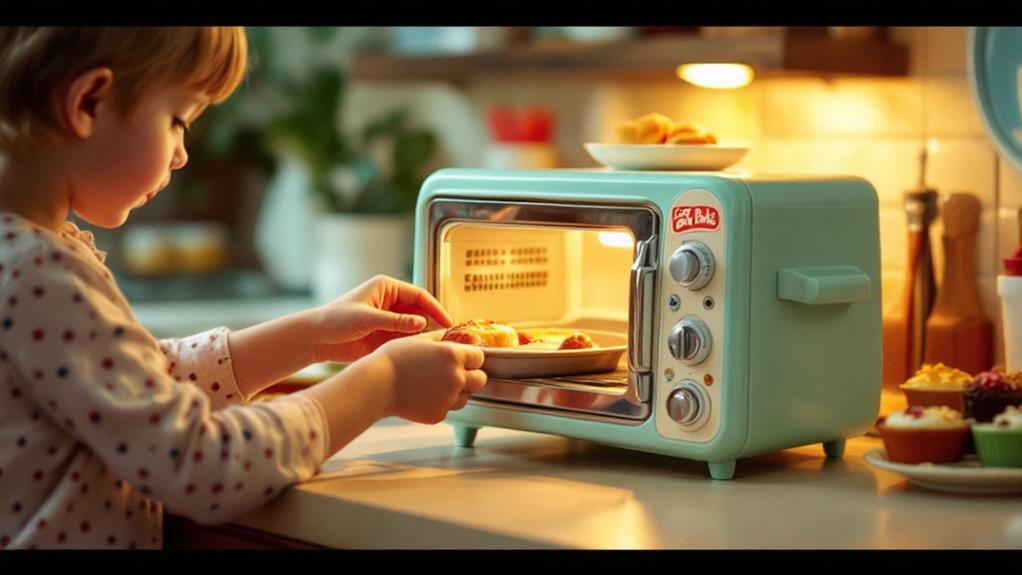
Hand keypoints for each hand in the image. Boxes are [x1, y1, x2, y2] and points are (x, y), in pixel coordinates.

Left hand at [311, 275, 452, 362]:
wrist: (316, 339)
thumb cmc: (334, 320)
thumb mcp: (366, 318)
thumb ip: (395, 321)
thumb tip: (421, 323)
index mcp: (386, 288)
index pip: (419, 295)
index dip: (435, 308)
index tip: (447, 321)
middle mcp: (389, 302)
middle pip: (420, 311)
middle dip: (432, 323)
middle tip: (446, 338)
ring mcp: (388, 319)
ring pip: (414, 328)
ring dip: (422, 337)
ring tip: (434, 349)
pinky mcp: (384, 336)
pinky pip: (404, 340)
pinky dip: (412, 346)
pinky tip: (418, 355)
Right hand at [370, 331, 487, 423]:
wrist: (376, 385)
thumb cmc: (393, 359)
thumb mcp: (419, 339)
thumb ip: (441, 338)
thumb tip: (452, 335)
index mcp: (454, 356)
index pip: (479, 357)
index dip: (471, 357)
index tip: (463, 358)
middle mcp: (456, 378)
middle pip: (480, 379)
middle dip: (471, 375)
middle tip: (455, 373)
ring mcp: (448, 399)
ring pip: (466, 396)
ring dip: (458, 391)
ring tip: (435, 384)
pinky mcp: (438, 415)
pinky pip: (448, 408)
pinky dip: (441, 403)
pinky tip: (424, 395)